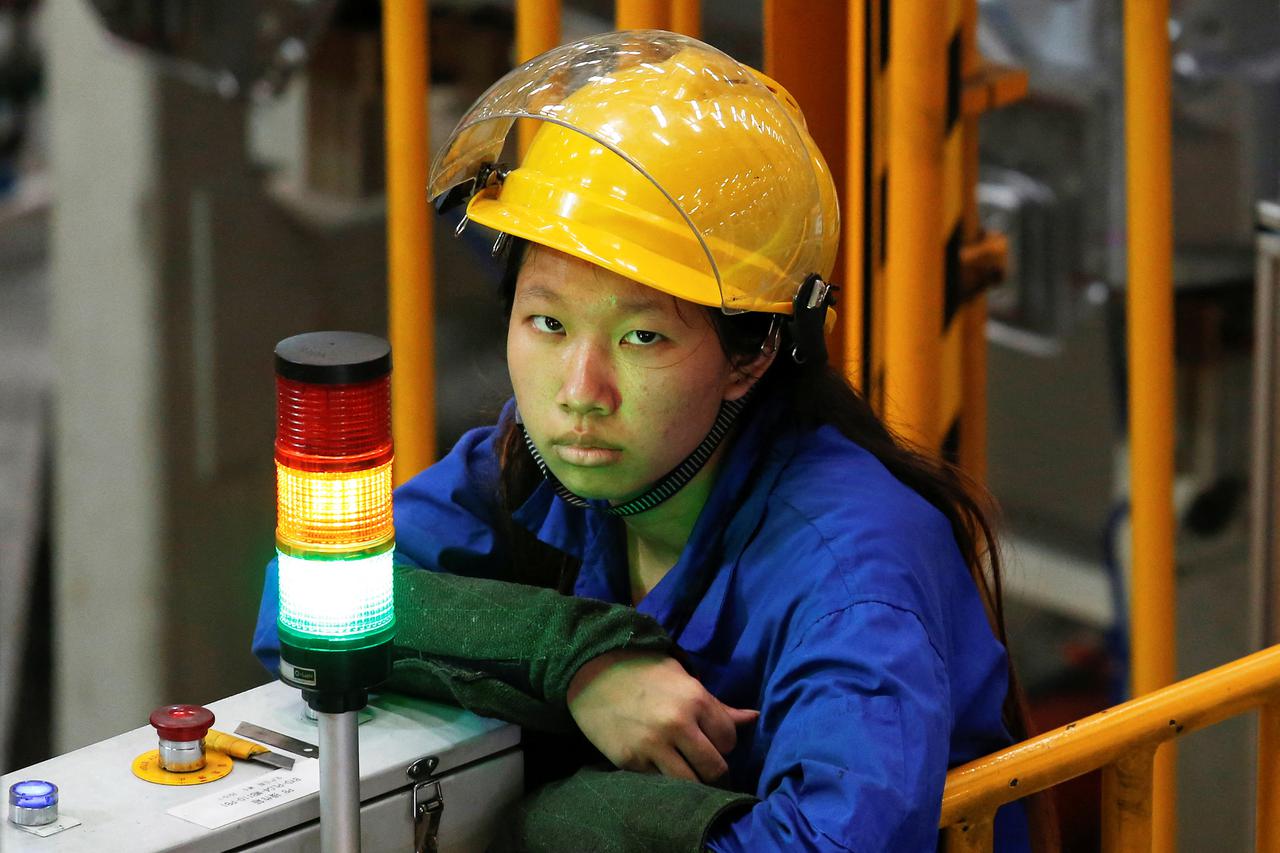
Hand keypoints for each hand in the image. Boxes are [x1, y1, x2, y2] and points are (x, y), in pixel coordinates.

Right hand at [566, 650, 758, 782]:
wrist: (591, 671)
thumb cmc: (643, 671)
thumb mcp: (683, 679)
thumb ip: (718, 706)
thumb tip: (755, 718)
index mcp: (695, 699)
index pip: (729, 739)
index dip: (723, 742)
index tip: (712, 740)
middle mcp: (677, 725)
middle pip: (715, 768)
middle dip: (714, 770)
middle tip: (704, 764)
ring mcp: (652, 746)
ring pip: (690, 783)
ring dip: (692, 780)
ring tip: (685, 769)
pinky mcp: (630, 761)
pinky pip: (659, 783)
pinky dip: (663, 779)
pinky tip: (659, 766)